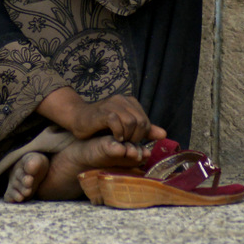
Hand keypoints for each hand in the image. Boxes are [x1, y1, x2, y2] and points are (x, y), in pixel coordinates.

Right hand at [38, 87, 165, 142]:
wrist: (78, 118)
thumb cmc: (101, 124)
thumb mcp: (126, 127)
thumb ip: (144, 130)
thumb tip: (164, 134)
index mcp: (129, 101)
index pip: (145, 121)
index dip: (141, 135)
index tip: (132, 141)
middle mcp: (122, 100)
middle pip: (140, 122)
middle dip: (136, 137)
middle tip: (127, 143)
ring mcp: (112, 104)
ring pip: (131, 122)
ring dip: (127, 136)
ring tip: (120, 141)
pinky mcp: (102, 111)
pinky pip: (116, 121)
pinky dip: (117, 133)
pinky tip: (114, 138)